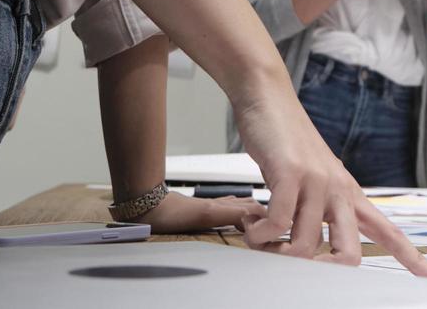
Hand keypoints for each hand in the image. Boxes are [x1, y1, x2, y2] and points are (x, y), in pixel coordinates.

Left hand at [136, 191, 266, 233]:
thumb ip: (232, 214)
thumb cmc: (173, 213)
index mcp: (225, 206)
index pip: (255, 209)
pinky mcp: (204, 209)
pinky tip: (237, 215)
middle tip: (275, 222)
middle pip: (250, 206)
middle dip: (264, 212)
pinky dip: (238, 212)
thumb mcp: (207, 214)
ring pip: (240, 206)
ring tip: (262, 219)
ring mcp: (213, 205)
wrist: (149, 205)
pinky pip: (228, 209)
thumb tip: (255, 217)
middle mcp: (222, 204)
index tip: (277, 223)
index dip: (267, 215)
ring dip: (252, 212)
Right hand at [231, 82, 426, 276]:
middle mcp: (340, 190)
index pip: (390, 233)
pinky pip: (278, 225)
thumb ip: (318, 212)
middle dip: (322, 273)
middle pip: (350, 254)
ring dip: (275, 253)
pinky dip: (260, 235)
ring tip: (259, 238)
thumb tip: (310, 249)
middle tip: (292, 268)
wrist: (270, 98)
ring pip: (306, 248)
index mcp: (350, 195)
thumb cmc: (288, 142)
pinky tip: (251, 224)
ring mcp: (318, 181)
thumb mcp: (314, 180)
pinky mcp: (292, 174)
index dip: (414, 259)